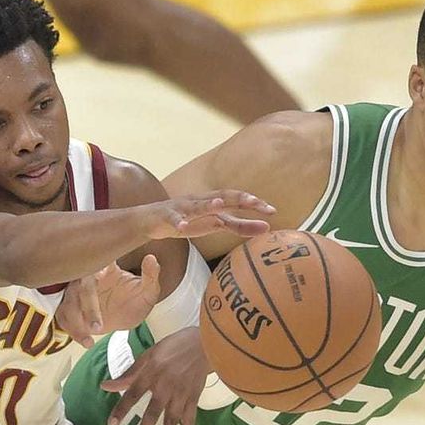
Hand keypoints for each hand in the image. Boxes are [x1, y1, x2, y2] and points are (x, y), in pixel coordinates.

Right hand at [55, 257, 162, 347]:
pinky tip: (88, 342)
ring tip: (94, 333)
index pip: (97, 263)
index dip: (96, 267)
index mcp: (104, 268)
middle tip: (99, 325)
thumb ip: (151, 275)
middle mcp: (86, 279)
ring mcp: (76, 295)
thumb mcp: (148, 290)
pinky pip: (64, 319)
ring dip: (77, 321)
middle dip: (88, 306)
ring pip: (68, 305)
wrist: (126, 314)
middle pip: (80, 288)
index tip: (104, 276)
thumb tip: (152, 258)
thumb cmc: (135, 298)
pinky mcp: (70, 310)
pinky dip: (74, 332)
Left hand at [100, 328, 208, 424]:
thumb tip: (106, 386)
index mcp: (151, 373)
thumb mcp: (149, 354)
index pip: (132, 394)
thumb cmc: (175, 346)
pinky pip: (191, 418)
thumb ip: (130, 373)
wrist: (205, 342)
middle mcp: (165, 387)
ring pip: (172, 420)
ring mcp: (181, 394)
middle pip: (152, 413)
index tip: (112, 424)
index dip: (121, 409)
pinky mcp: (194, 397)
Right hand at [145, 190, 274, 240]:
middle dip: (239, 198)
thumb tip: (266, 228)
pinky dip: (179, 221)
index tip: (272, 211)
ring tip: (220, 205)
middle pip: (222, 196)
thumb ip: (240, 226)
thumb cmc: (188, 221)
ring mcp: (184, 207)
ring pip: (198, 205)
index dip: (254, 204)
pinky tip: (184, 226)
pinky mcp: (168, 216)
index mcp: (214, 202)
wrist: (152, 221)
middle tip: (256, 202)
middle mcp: (201, 201)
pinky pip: (174, 219)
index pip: (238, 200)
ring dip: (209, 204)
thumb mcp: (216, 225)